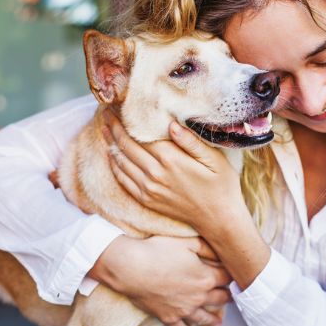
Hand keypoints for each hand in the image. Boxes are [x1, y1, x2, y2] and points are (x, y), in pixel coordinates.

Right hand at [89, 235, 231, 325]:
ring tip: (218, 321)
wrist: (132, 268)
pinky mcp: (168, 317)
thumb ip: (206, 247)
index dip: (232, 275)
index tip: (234, 275)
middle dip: (227, 297)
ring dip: (213, 319)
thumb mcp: (187, 242)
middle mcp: (199, 297)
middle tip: (231, 297)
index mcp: (206, 277)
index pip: (227, 278)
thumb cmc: (158, 251)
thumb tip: (220, 250)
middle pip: (220, 299)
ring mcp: (184, 309)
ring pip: (204, 317)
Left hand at [101, 109, 244, 233]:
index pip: (140, 135)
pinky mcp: (146, 199)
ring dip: (110, 143)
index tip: (118, 106)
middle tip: (106, 112)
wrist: (218, 219)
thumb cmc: (221, 185)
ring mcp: (148, 189)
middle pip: (126, 146)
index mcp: (172, 160)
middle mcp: (155, 174)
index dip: (126, 120)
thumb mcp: (214, 159)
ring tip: (104, 128)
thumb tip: (171, 123)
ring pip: (121, 162)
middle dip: (114, 127)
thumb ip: (191, 141)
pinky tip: (112, 154)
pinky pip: (123, 180)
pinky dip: (115, 165)